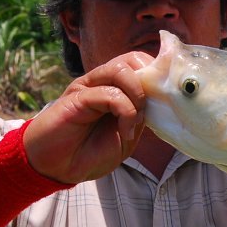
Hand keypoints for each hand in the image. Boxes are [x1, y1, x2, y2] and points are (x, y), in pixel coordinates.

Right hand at [23, 52, 152, 182]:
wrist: (56, 167)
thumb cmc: (88, 153)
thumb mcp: (126, 138)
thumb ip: (140, 118)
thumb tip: (156, 102)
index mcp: (115, 88)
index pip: (141, 64)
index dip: (159, 76)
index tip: (170, 99)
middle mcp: (101, 82)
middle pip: (133, 59)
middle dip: (150, 81)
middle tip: (152, 109)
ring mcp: (88, 86)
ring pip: (122, 69)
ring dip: (137, 95)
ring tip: (135, 121)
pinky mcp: (77, 97)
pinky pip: (109, 93)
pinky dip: (125, 111)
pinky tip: (124, 130)